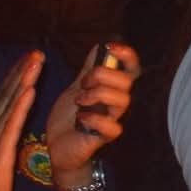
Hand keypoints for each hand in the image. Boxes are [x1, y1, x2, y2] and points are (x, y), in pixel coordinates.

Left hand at [48, 43, 140, 189]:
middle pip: (127, 81)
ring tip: (80, 100)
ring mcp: (113, 119)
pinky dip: (94, 119)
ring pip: (123, 100)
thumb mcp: (75, 87)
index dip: (127, 55)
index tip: (111, 47)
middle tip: (83, 84)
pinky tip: (80, 119)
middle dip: (102, 75)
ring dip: (97, 95)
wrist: (57, 145)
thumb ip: (89, 68)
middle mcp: (116, 102)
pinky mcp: (105, 137)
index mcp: (112, 88)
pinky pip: (113, 126)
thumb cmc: (69, 117)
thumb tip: (100, 45)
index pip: (132, 68)